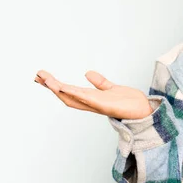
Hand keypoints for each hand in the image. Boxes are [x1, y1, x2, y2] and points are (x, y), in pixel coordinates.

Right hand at [34, 70, 153, 119]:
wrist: (145, 110)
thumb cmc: (130, 103)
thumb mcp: (112, 88)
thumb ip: (100, 82)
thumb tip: (87, 73)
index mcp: (92, 99)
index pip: (69, 92)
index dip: (55, 86)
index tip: (43, 77)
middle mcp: (91, 103)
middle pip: (66, 96)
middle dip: (51, 87)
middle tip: (37, 76)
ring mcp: (97, 105)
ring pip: (72, 97)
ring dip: (58, 88)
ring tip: (45, 79)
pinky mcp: (105, 105)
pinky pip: (86, 99)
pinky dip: (74, 93)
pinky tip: (64, 88)